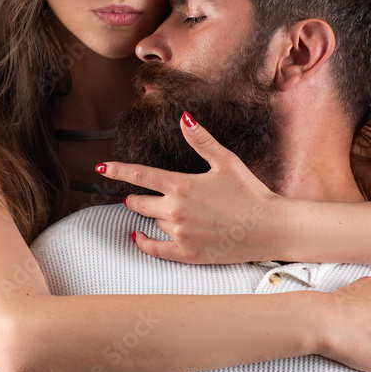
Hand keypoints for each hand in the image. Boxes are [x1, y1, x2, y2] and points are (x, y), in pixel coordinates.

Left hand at [100, 112, 287, 263]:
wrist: (269, 227)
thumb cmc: (250, 192)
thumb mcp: (226, 161)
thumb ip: (201, 140)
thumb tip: (184, 117)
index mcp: (182, 185)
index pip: (139, 176)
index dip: (117, 171)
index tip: (101, 167)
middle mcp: (176, 211)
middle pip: (139, 203)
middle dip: (134, 198)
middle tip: (134, 196)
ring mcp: (180, 235)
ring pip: (153, 223)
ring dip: (154, 216)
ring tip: (171, 212)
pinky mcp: (187, 254)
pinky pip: (155, 250)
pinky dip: (144, 243)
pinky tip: (138, 237)